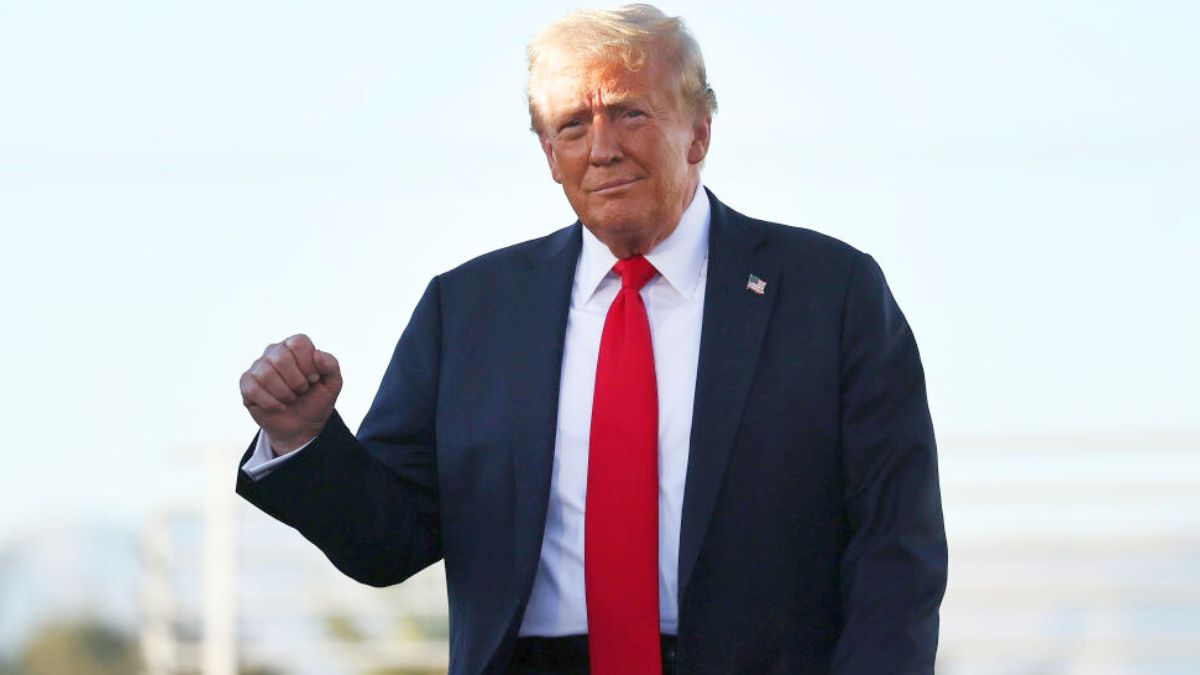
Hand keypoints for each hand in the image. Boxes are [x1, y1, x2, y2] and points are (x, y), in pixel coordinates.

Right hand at [239, 334, 341, 454]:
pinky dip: (270, 403)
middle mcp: (275, 351)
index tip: (313, 379)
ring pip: (265, 374)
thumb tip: (317, 354)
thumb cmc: (316, 400)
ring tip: (290, 399)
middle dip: (296, 381)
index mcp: (295, 346)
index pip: (298, 343)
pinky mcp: (246, 383)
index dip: (308, 364)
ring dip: (283, 393)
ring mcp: (258, 366)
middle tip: (301, 390)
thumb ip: (331, 366)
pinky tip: (278, 407)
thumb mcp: (332, 384)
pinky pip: (253, 389)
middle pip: (280, 358)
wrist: (302, 425)